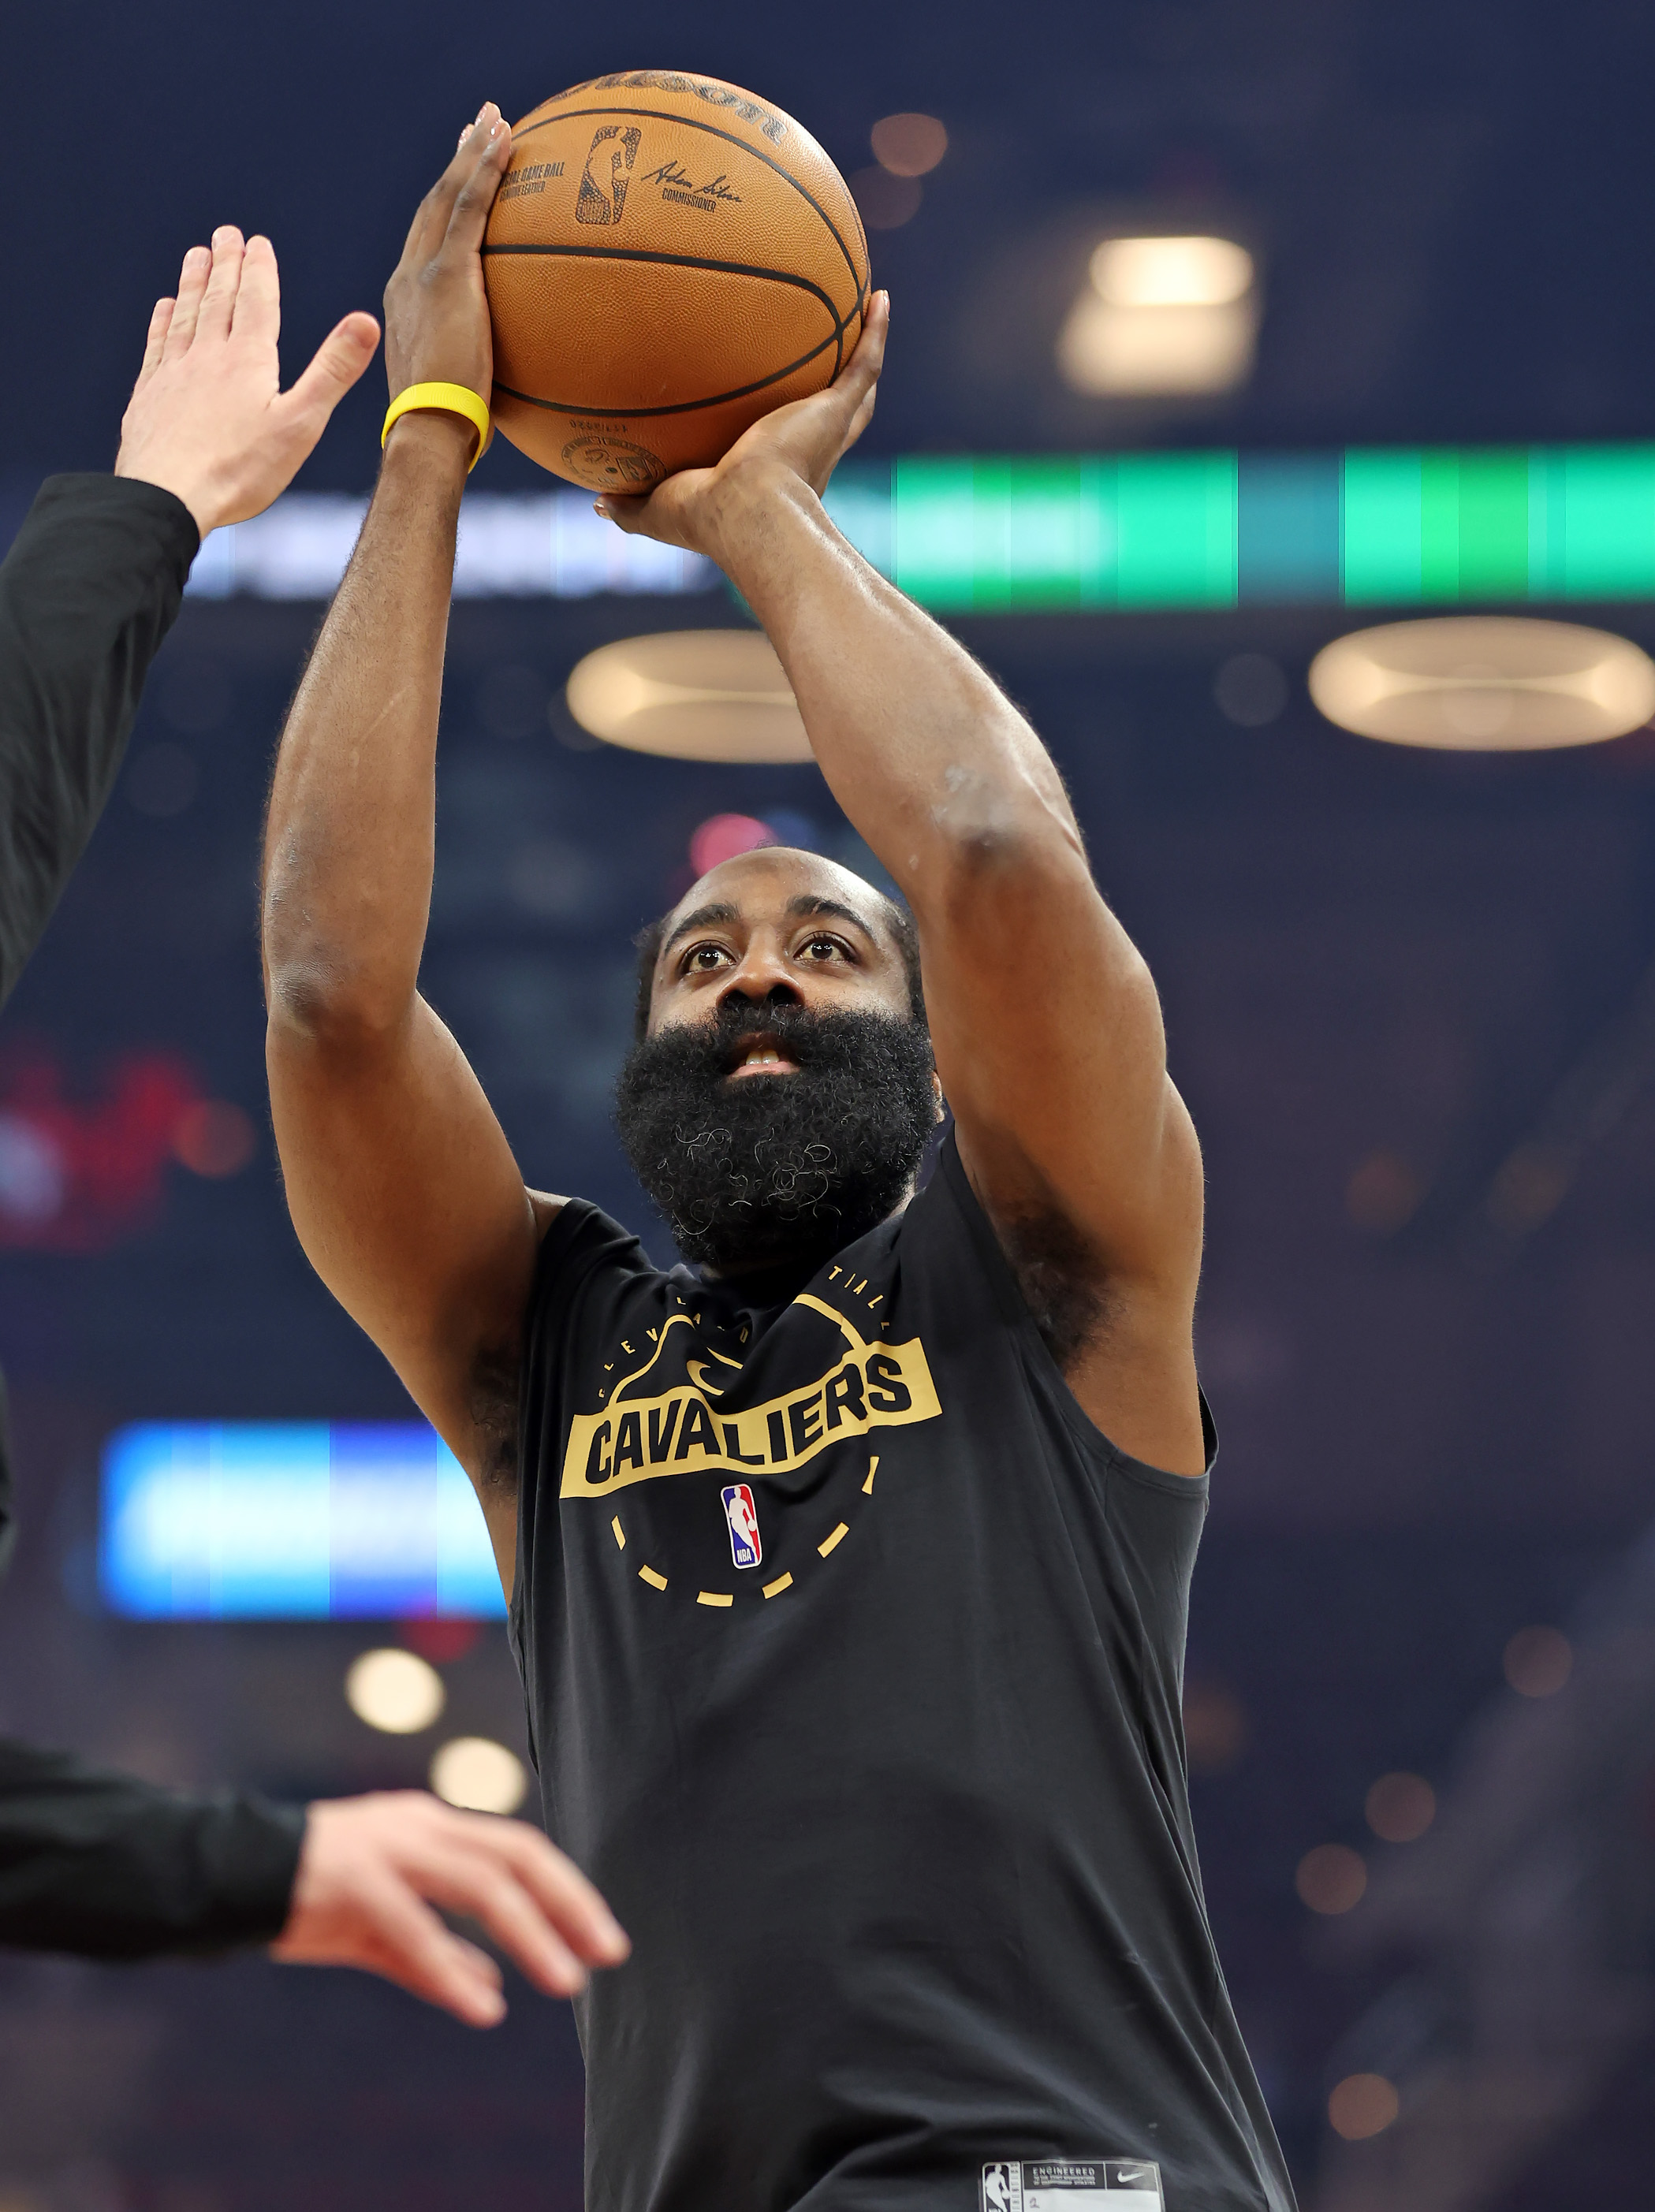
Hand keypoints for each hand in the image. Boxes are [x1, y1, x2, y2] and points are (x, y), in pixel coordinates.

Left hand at [114, 229, 379, 536]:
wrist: (167, 496)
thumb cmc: (240, 469)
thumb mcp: (300, 423)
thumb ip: (333, 371)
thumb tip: (366, 322)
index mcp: (248, 361)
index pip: (256, 302)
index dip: (259, 270)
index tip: (257, 242)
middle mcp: (207, 356)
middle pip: (218, 300)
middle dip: (224, 264)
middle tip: (225, 234)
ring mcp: (174, 374)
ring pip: (186, 316)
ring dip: (193, 284)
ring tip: (196, 256)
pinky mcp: (150, 397)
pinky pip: (158, 346)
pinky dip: (163, 321)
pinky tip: (165, 308)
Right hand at [269, 1791, 628, 2026]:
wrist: (228, 1876)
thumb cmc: (312, 1897)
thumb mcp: (384, 1924)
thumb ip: (439, 1955)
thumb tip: (493, 1988)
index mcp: (432, 1827)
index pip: (518, 1848)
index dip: (567, 1890)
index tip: (603, 1937)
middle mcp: (420, 1826)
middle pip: (515, 1854)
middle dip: (569, 1902)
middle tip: (609, 1954)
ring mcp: (388, 1848)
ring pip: (478, 1882)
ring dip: (529, 1932)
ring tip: (565, 1980)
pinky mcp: (353, 1881)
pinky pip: (413, 1927)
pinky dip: (451, 1966)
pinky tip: (484, 2009)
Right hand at [382, 104, 511, 437]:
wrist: (426, 428)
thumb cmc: (447, 428)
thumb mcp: (464, 388)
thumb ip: (480, 367)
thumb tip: (518, 379)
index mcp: (408, 300)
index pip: (428, 239)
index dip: (444, 203)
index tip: (461, 175)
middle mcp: (408, 276)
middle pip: (434, 205)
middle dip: (456, 163)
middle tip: (479, 127)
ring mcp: (423, 272)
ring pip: (448, 196)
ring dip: (472, 153)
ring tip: (494, 119)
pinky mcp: (446, 275)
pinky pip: (468, 209)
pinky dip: (483, 170)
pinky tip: (504, 141)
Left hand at [597, 290, 889, 559]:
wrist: (746, 515)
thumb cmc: (706, 520)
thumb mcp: (658, 510)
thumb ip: (631, 505)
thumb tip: (596, 502)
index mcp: (773, 472)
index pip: (783, 446)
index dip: (781, 426)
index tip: (770, 408)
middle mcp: (808, 449)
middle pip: (830, 414)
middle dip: (832, 391)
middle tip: (827, 355)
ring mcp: (827, 428)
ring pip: (855, 387)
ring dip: (864, 350)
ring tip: (866, 311)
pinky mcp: (835, 413)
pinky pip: (864, 364)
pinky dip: (877, 332)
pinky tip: (881, 296)